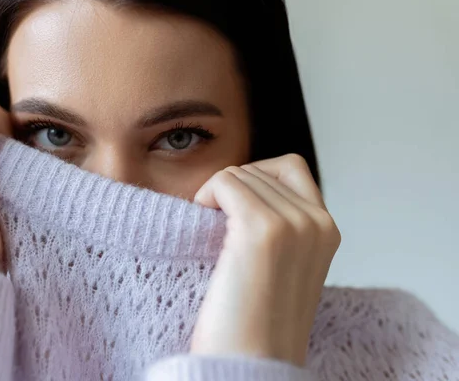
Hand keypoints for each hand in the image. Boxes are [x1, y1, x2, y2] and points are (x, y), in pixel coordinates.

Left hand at [190, 154, 340, 366]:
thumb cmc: (255, 323)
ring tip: (213, 235)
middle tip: (217, 229)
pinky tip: (202, 222)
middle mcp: (318, 222)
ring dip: (217, 196)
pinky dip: (206, 195)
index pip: (289, 168)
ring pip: (240, 174)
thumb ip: (281, 226)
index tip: (234, 211)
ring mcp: (293, 224)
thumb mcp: (283, 267)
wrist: (249, 364)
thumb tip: (241, 188)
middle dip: (232, 191)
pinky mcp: (262, 229)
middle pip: (260, 170)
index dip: (254, 182)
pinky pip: (225, 181)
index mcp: (327, 230)